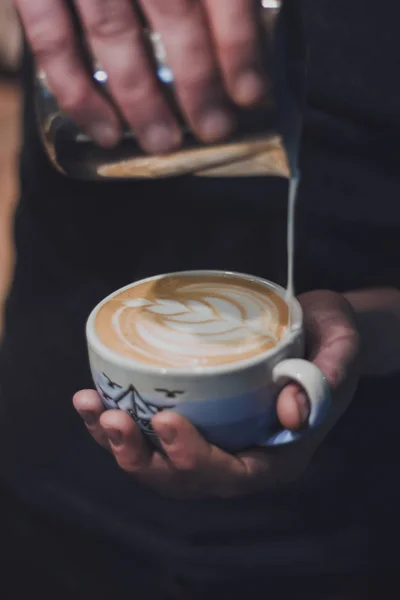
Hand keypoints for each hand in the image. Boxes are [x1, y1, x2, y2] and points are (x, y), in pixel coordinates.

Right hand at [17, 0, 267, 149]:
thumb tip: (245, 26)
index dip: (238, 43)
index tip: (251, 94)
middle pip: (173, 12)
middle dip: (197, 81)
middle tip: (213, 128)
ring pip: (113, 33)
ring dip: (140, 98)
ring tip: (162, 141)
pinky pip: (50, 40)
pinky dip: (76, 92)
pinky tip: (104, 130)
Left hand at [74, 291, 359, 498]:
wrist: (318, 329)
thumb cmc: (330, 337)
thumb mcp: (339, 348)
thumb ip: (324, 379)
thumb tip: (292, 415)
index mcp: (278, 455)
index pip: (233, 475)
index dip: (194, 459)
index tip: (164, 422)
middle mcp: (241, 457)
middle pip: (183, 479)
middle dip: (141, 456)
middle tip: (111, 416)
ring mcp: (214, 442)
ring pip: (158, 463)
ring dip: (115, 442)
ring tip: (88, 406)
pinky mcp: (195, 420)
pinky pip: (150, 435)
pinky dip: (116, 423)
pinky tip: (91, 400)